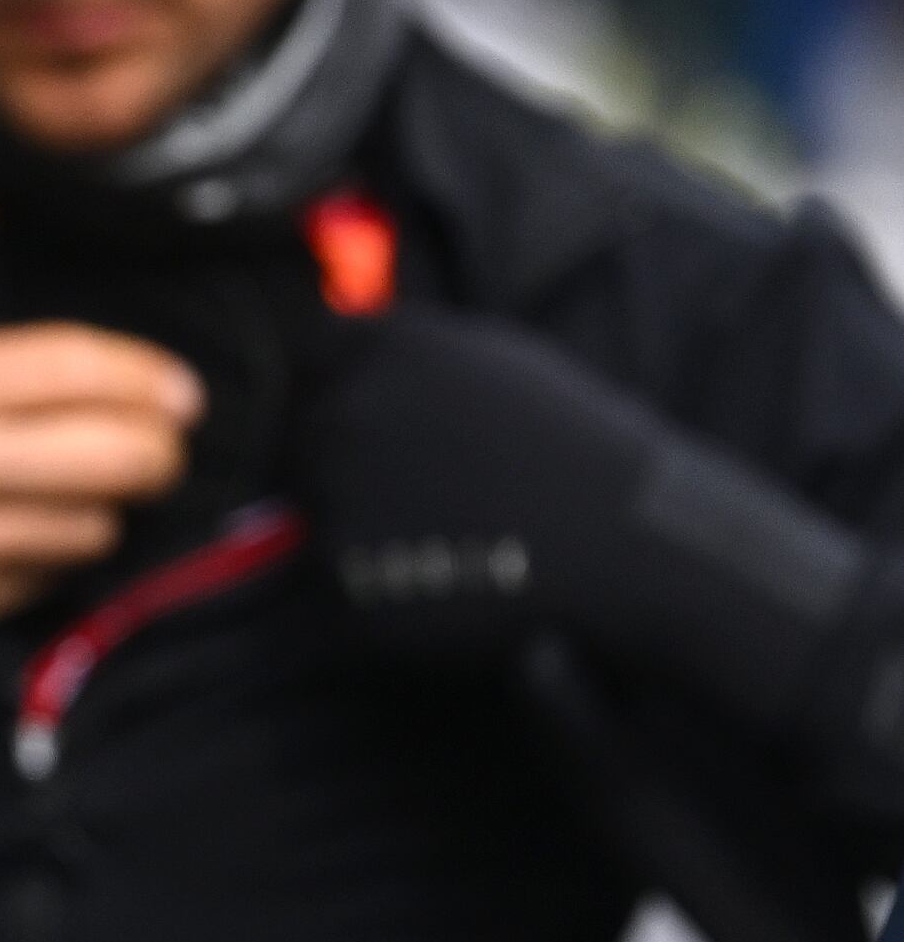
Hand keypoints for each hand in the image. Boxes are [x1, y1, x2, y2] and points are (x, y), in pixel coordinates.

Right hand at [0, 325, 201, 679]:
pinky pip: (35, 585)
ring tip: (55, 501)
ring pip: (92, 528)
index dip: (152, 378)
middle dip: (155, 451)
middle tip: (146, 452)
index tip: (178, 391)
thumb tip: (85, 387)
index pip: (84, 368)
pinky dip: (37, 563)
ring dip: (92, 513)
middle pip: (123, 455)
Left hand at [300, 306, 870, 746]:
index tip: (367, 434)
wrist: (636, 546)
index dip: (336, 399)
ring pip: (314, 516)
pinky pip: (335, 587)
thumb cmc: (583, 456)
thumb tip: (343, 369)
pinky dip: (377, 594)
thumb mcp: (495, 368)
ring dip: (362, 532)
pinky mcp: (337, 575)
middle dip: (345, 471)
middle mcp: (341, 408)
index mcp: (381, 346)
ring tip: (452, 546)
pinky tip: (448, 587)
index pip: (315, 361)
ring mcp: (334, 491)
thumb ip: (412, 364)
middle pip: (305, 440)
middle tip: (423, 508)